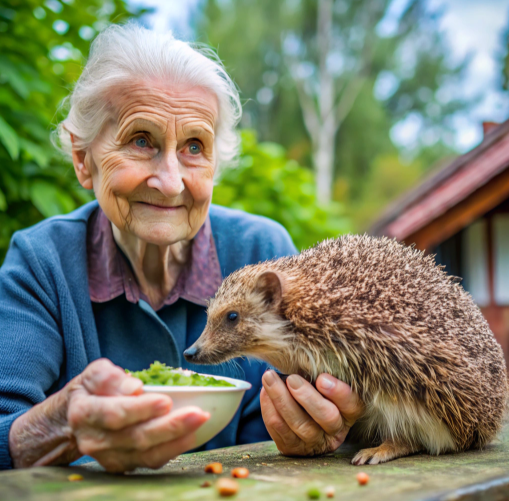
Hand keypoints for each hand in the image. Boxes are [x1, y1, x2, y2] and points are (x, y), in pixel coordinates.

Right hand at [66, 359, 208, 471]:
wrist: (75, 418)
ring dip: (178, 440)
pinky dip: (174, 449)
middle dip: (171, 426)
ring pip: (147, 455)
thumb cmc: (91, 390)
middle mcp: (95, 441)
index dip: (142, 409)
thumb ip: (110, 377)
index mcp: (85, 414)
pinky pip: (152, 461)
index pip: (115, 414)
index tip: (167, 400)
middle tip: (198, 413)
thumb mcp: (94, 373)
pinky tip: (193, 434)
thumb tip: (134, 386)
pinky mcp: (124, 465)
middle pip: (136, 438)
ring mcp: (110, 457)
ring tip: (202, 421)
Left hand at [260, 370, 362, 455]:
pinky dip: (269, 409)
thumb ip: (321, 370)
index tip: (322, 378)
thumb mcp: (324, 380)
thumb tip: (313, 347)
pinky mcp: (292, 448)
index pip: (352, 405)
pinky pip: (279, 430)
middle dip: (307, 397)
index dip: (339, 393)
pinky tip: (264, 392)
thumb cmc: (313, 386)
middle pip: (327, 417)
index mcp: (349, 412)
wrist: (297, 410)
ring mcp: (314, 442)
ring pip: (300, 425)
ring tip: (269, 378)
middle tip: (292, 379)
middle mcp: (336, 430)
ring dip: (282, 400)